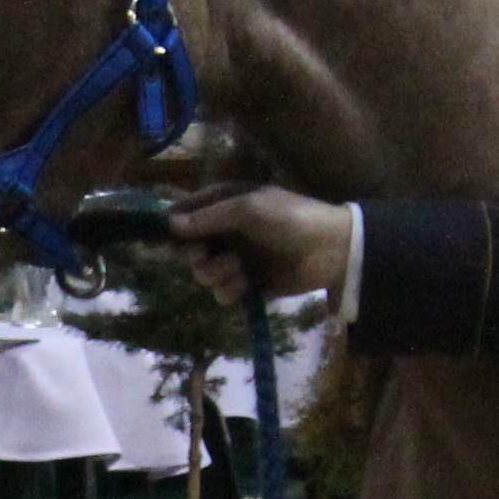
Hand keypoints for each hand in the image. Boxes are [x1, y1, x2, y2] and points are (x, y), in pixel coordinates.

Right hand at [169, 185, 350, 308]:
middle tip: (206, 257)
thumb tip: (171, 224)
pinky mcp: (249, 286)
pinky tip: (244, 286)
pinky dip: (230, 292)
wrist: (331, 250)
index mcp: (226, 205)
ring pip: (205, 274)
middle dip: (195, 256)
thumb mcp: (248, 209)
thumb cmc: (290, 219)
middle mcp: (227, 232)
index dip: (173, 227)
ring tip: (236, 270)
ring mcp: (238, 260)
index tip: (167, 241)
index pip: (186, 213)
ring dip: (215, 274)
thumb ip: (209, 217)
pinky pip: (224, 294)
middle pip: (190, 249)